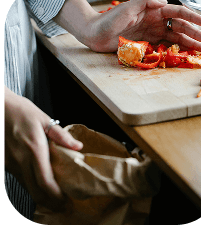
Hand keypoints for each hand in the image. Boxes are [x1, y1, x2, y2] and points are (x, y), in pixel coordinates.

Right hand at [5, 87, 82, 210]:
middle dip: (49, 202)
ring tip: (52, 198)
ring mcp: (10, 163)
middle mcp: (21, 160)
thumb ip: (60, 135)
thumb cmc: (20, 111)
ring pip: (26, 187)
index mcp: (34, 149)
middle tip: (61, 206)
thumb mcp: (43, 119)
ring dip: (40, 195)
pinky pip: (19, 178)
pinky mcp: (5, 162)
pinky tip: (38, 183)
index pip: (45, 181)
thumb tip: (77, 146)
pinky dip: (30, 185)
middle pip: (35, 191)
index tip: (65, 200)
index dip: (56, 195)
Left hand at [87, 0, 200, 52]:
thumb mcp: (126, 8)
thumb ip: (145, 2)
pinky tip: (184, 54)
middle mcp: (155, 22)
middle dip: (195, 35)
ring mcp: (151, 33)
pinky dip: (174, 50)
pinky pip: (163, 46)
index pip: (177, 13)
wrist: (96, 34)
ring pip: (174, 38)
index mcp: (153, 11)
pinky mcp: (146, 44)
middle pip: (179, 28)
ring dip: (188, 44)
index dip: (192, 18)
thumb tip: (164, 3)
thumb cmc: (108, 20)